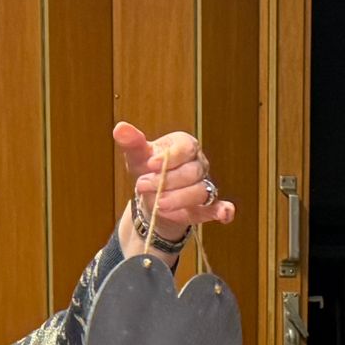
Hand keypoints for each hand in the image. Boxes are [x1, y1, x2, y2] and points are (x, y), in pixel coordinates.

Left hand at [112, 122, 234, 241]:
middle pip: (192, 171)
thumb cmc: (148, 171)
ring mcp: (204, 184)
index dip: (170, 157)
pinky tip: (223, 215)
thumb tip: (121, 128)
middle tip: (143, 186)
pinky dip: (223, 211)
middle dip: (167, 181)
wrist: (151, 197)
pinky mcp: (206, 206)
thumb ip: (131, 142)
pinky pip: (218, 207)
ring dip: (179, 199)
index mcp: (184, 145)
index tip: (150, 164)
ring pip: (200, 191)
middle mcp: (198, 164)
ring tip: (159, 204)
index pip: (186, 146)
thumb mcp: (137, 156)